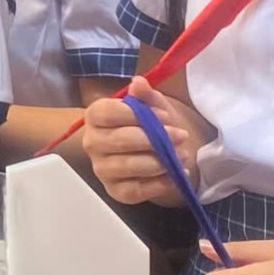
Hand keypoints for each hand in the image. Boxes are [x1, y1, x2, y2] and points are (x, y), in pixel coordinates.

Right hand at [81, 77, 203, 206]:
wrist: (153, 151)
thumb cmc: (150, 125)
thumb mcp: (152, 106)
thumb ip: (145, 95)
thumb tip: (139, 83)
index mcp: (96, 116)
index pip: (110, 113)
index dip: (141, 115)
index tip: (166, 117)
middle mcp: (92, 143)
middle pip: (122, 140)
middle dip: (156, 139)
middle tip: (181, 136)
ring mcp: (101, 169)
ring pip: (130, 166)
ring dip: (161, 161)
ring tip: (181, 155)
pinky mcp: (115, 191)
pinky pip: (137, 190)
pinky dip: (160, 184)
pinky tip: (176, 174)